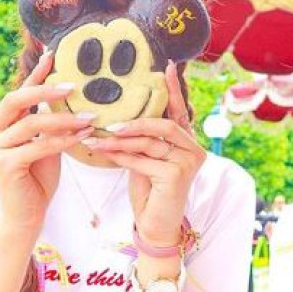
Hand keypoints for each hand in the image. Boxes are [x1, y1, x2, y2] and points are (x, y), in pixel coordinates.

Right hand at [0, 51, 94, 233]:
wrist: (28, 213)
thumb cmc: (38, 176)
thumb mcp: (45, 142)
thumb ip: (48, 121)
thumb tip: (67, 93)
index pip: (18, 93)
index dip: (36, 74)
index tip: (53, 55)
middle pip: (16, 100)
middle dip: (46, 89)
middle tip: (74, 85)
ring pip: (32, 123)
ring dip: (64, 118)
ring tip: (90, 115)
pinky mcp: (4, 164)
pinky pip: (40, 145)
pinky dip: (64, 139)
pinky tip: (84, 135)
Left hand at [87, 62, 205, 246]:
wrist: (156, 226)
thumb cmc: (150, 191)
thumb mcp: (145, 159)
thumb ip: (141, 139)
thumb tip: (117, 118)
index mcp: (187, 142)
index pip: (179, 111)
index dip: (173, 89)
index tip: (165, 66)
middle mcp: (194, 150)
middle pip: (165, 125)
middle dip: (136, 122)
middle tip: (109, 123)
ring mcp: (188, 163)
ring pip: (151, 142)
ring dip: (122, 140)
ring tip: (99, 137)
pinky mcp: (177, 176)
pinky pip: (144, 160)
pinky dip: (122, 156)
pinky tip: (105, 152)